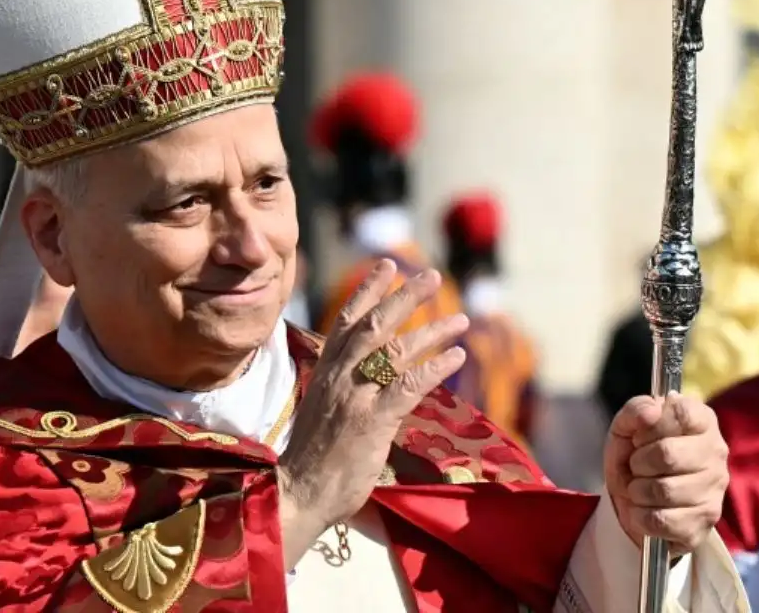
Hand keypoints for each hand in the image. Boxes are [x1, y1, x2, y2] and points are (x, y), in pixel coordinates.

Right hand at [276, 261, 467, 563]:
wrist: (298, 493)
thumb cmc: (313, 457)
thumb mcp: (323, 407)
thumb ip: (345, 384)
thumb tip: (375, 369)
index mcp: (325, 370)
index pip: (346, 319)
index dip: (368, 290)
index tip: (387, 265)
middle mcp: (339, 376)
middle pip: (375, 324)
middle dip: (405, 296)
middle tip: (432, 275)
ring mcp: (355, 397)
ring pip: (396, 350)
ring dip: (432, 330)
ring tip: (461, 319)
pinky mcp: (372, 421)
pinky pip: (408, 385)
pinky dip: (434, 367)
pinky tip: (456, 356)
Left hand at [603, 393, 728, 555]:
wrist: (633, 500)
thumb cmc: (636, 454)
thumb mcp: (627, 426)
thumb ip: (636, 410)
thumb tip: (652, 412)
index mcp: (703, 421)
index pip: (681, 414)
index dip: (650, 426)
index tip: (641, 436)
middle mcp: (716, 453)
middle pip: (667, 454)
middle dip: (639, 461)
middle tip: (637, 465)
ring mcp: (714, 491)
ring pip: (663, 490)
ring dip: (637, 490)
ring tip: (639, 488)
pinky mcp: (703, 524)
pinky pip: (661, 521)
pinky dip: (639, 516)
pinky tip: (643, 509)